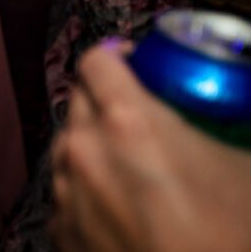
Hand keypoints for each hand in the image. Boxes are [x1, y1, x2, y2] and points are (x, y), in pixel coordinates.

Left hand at [50, 42, 250, 251]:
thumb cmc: (234, 235)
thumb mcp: (248, 168)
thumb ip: (232, 127)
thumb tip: (235, 114)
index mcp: (127, 122)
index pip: (98, 60)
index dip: (120, 58)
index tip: (141, 68)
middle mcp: (83, 150)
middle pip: (81, 101)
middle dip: (108, 102)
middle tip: (146, 120)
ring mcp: (66, 193)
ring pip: (69, 146)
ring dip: (96, 147)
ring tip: (138, 170)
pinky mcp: (60, 232)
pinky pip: (67, 193)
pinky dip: (89, 191)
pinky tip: (125, 209)